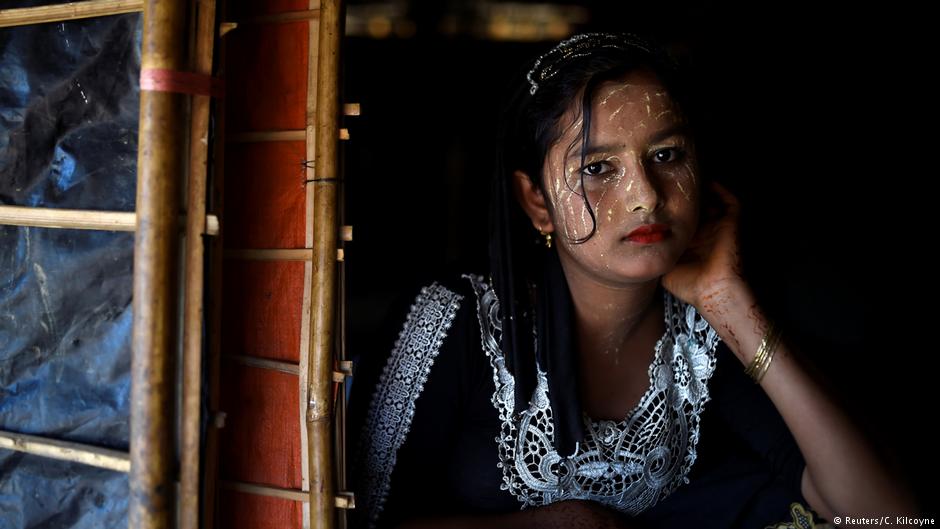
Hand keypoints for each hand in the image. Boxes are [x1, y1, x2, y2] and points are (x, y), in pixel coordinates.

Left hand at [662, 180, 744, 308]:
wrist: (712, 291)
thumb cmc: (688, 285)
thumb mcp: (663, 265)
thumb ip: (653, 252)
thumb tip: (635, 241)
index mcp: (690, 242)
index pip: (679, 219)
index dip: (668, 208)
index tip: (654, 198)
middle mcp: (704, 233)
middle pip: (694, 207)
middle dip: (682, 195)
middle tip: (667, 180)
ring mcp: (718, 227)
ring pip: (711, 201)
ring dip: (699, 190)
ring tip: (684, 178)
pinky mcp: (731, 224)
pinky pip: (729, 201)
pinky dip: (718, 189)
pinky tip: (704, 181)